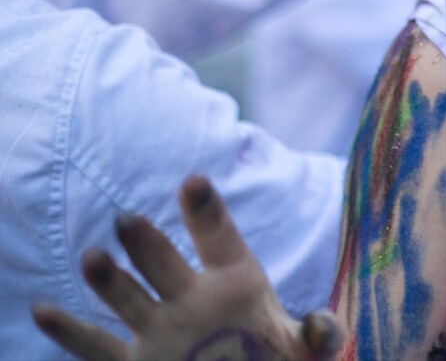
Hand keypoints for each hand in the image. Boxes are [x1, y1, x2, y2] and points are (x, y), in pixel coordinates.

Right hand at [31, 177, 345, 360]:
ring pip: (129, 299)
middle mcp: (192, 297)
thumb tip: (325, 326)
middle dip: (148, 243)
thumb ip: (320, 336)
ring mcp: (161, 327)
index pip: (220, 238)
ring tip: (92, 258)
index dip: (206, 212)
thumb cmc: (273, 359)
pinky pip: (97, 347)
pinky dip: (70, 333)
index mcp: (236, 281)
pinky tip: (43, 310)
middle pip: (166, 264)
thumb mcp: (303, 350)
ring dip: (109, 281)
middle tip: (128, 219)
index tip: (192, 181)